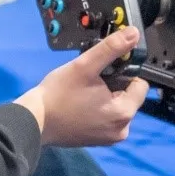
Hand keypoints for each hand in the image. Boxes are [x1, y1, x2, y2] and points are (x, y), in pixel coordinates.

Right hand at [17, 28, 149, 147]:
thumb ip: (111, 48)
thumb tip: (133, 34)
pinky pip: (106, 119)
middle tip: (89, 83)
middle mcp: (121, 129)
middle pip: (128, 97)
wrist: (35, 121)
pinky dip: (97, 110)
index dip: (123, 73)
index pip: (139, 84)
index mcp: (123, 113)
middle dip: (113, 86)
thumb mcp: (85, 65)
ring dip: (105, 98)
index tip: (104, 72)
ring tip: (83, 94)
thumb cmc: (58, 94)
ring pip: (117, 107)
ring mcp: (109, 138)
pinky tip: (80, 106)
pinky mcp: (98, 141)